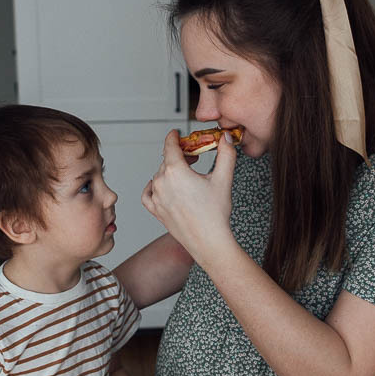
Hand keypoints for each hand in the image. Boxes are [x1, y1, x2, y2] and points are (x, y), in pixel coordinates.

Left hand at [142, 129, 237, 262]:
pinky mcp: (156, 211)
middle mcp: (161, 182)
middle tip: (194, 158)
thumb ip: (226, 154)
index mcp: (175, 171)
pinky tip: (162, 187)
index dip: (174, 136)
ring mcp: (157, 197)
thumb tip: (225, 138)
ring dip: (170, 171)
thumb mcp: (224, 179)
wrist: (208, 241)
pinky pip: (148, 194)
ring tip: (186, 175)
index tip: (176, 134)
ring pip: (159, 176)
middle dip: (179, 156)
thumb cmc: (215, 214)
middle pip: (167, 160)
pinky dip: (153, 187)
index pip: (170, 145)